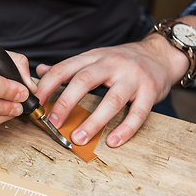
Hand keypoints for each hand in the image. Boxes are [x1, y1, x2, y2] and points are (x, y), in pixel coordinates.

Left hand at [35, 33, 188, 146]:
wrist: (160, 54)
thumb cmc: (122, 60)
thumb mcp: (94, 58)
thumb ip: (69, 66)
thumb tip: (40, 70)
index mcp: (93, 57)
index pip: (65, 68)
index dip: (47, 85)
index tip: (35, 102)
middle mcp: (112, 64)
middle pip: (85, 80)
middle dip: (66, 102)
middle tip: (53, 122)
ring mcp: (133, 77)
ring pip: (112, 100)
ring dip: (93, 122)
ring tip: (78, 138)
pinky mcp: (150, 91)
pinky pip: (138, 113)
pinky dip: (125, 129)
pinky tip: (112, 141)